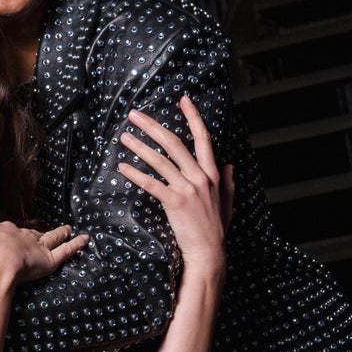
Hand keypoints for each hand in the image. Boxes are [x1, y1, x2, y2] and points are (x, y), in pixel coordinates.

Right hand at [0, 221, 88, 286]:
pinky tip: (85, 239)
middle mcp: (22, 235)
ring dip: (61, 233)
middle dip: (37, 233)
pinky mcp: (49, 259)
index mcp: (2, 231)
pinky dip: (76, 245)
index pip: (8, 231)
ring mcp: (37, 246)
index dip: (10, 234)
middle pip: (32, 233)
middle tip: (42, 233)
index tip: (11, 235)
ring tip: (68, 230)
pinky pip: (66, 251)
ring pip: (52, 238)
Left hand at [119, 96, 233, 268]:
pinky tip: (123, 167)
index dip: (193, 117)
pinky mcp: (175, 202)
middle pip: (174, 142)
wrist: (209, 252)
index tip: (183, 99)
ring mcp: (188, 188)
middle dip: (152, 126)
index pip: (203, 138)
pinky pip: (151, 183)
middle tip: (134, 115)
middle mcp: (201, 176)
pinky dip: (135, 174)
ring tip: (124, 136)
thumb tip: (229, 165)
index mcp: (213, 173)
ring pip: (160, 160)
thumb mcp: (226, 201)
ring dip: (139, 146)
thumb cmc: (215, 228)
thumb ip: (227, 182)